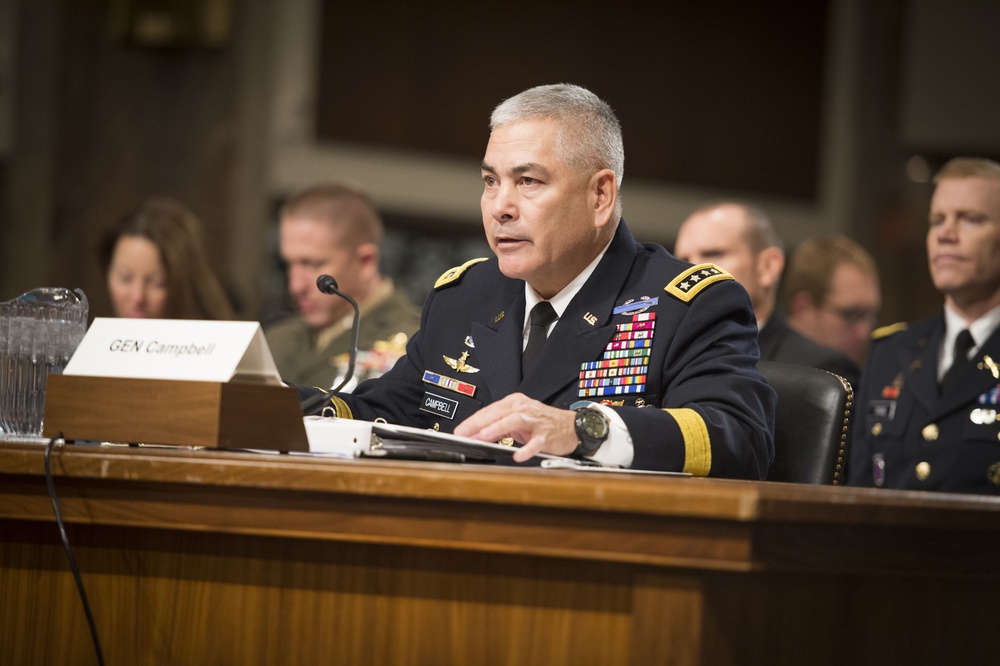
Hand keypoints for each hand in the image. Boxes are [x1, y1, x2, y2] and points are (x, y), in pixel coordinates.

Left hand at [454, 393, 577, 461]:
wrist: (571, 426)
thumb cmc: (542, 423)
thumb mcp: (518, 421)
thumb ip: (499, 426)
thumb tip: (476, 434)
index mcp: (514, 404)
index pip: (489, 411)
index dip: (473, 421)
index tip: (460, 430)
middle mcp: (523, 409)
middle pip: (498, 414)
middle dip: (479, 424)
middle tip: (464, 434)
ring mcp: (535, 421)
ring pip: (514, 421)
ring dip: (497, 429)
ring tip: (484, 438)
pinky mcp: (546, 435)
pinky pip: (535, 442)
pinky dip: (526, 449)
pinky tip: (517, 456)